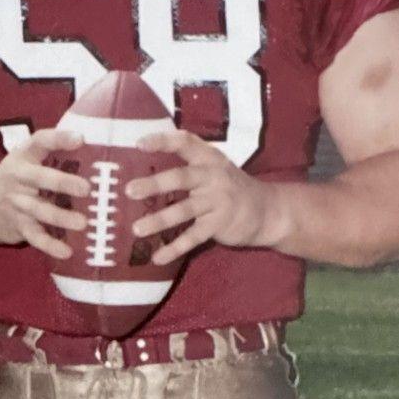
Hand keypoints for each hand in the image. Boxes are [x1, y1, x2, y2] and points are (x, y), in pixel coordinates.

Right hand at [0, 129, 89, 259]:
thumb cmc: (15, 180)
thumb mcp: (26, 161)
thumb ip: (52, 156)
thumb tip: (95, 150)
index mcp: (24, 156)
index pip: (40, 141)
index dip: (58, 139)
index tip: (79, 139)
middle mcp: (18, 177)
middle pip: (38, 178)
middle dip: (62, 182)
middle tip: (86, 188)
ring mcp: (16, 203)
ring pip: (39, 209)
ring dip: (61, 217)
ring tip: (83, 223)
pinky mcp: (18, 226)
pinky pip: (35, 236)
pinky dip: (50, 245)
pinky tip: (66, 251)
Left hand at [125, 129, 275, 263]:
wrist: (268, 211)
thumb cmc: (230, 187)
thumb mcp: (215, 168)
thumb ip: (188, 166)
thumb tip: (145, 171)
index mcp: (209, 158)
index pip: (186, 143)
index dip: (163, 141)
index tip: (139, 144)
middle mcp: (214, 177)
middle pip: (181, 178)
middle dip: (155, 184)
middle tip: (130, 190)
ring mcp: (218, 202)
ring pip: (184, 210)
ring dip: (159, 220)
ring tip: (136, 229)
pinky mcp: (220, 225)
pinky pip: (193, 237)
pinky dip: (174, 248)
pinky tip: (157, 258)